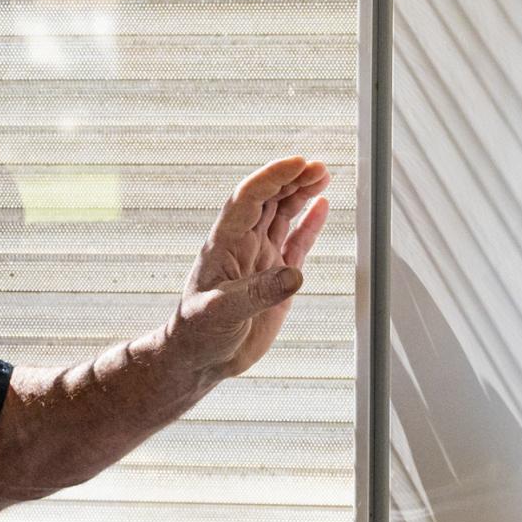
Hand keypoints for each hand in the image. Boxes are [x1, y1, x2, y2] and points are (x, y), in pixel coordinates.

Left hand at [164, 157, 329, 381]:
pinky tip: (322, 206)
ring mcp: (260, 259)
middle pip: (269, 200)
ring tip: (323, 175)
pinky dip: (309, 224)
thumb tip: (294, 275)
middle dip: (292, 179)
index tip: (298, 163)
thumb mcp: (222, 313)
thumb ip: (258, 294)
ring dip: (301, 194)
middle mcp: (242, 245)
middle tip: (319, 166)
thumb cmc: (198, 334)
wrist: (200, 358)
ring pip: (282, 215)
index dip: (272, 177)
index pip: (249, 198)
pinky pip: (295, 242)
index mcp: (224, 244)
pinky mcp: (275, 278)